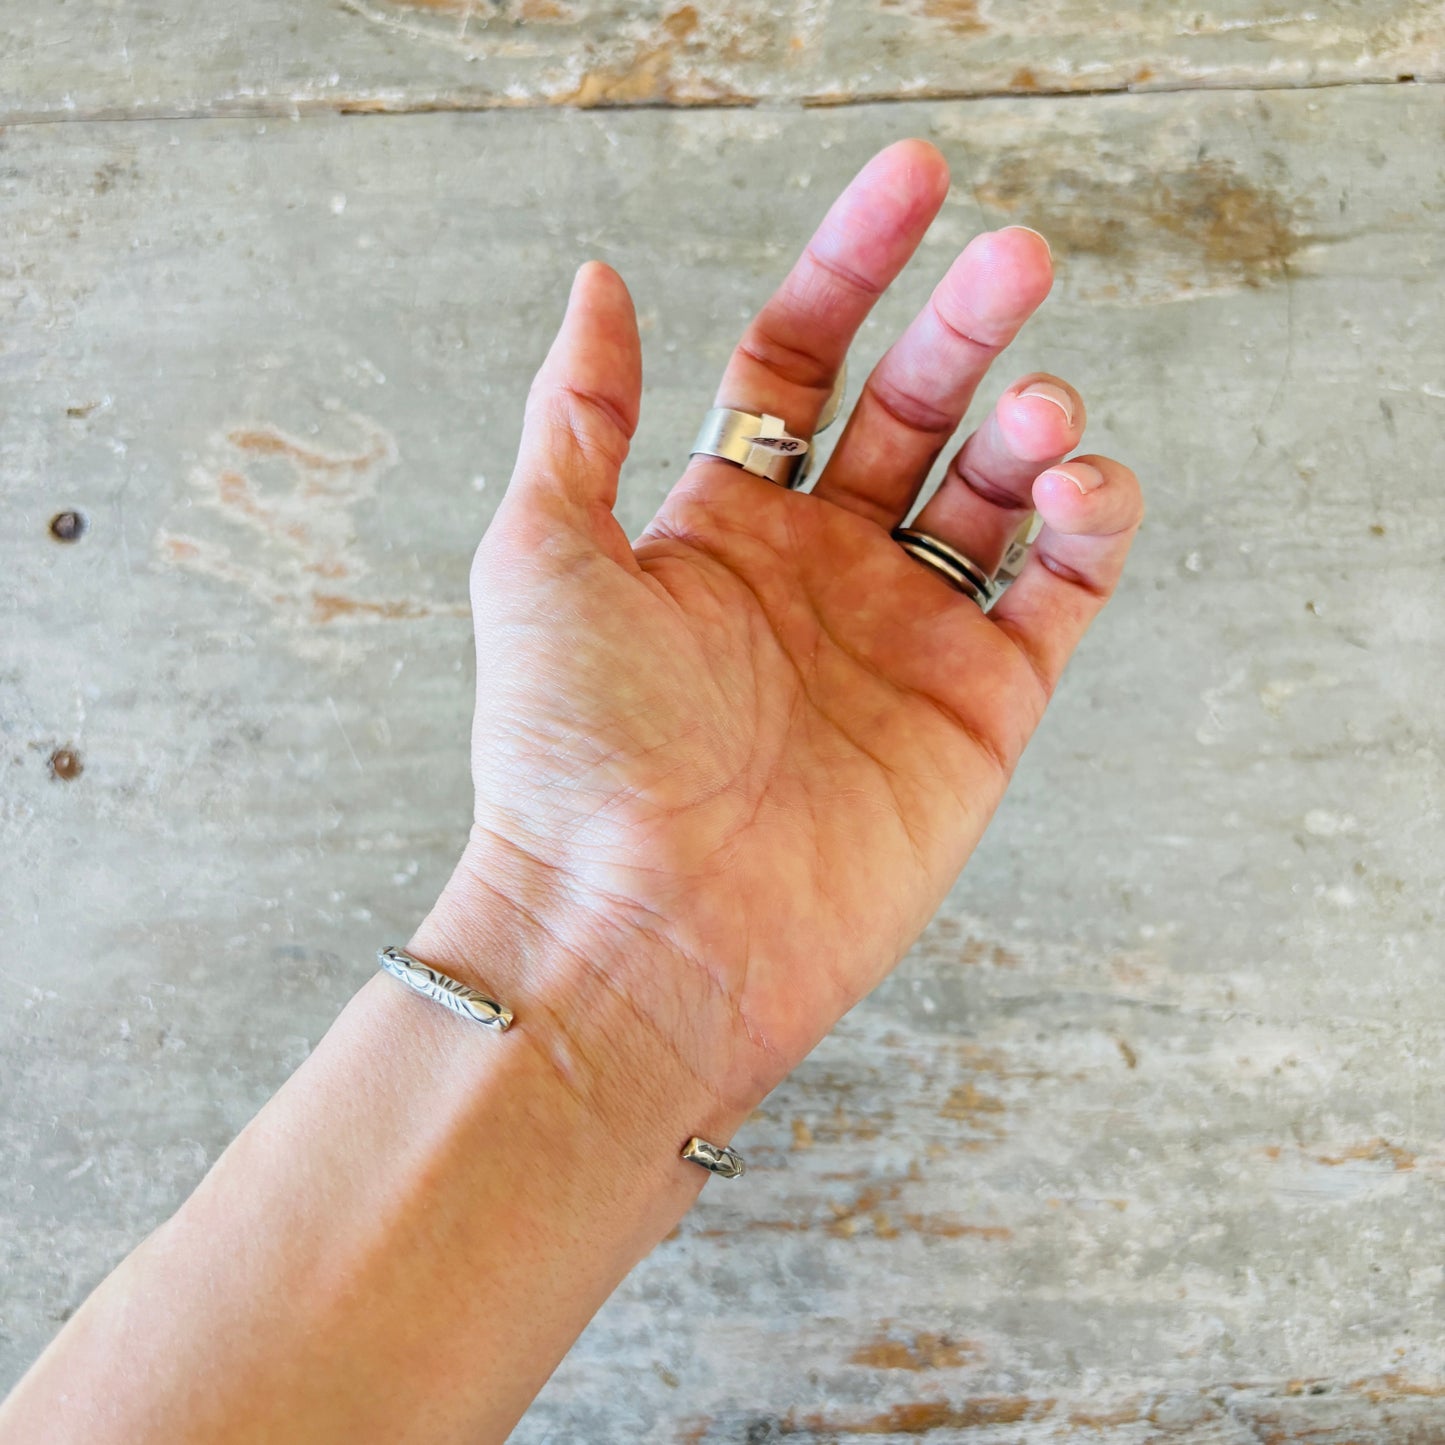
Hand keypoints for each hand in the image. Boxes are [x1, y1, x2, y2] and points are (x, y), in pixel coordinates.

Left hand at [425, 140, 1141, 1116]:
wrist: (641, 930)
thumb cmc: (571, 752)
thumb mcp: (540, 555)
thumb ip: (581, 414)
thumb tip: (600, 283)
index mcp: (722, 523)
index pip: (803, 358)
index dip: (854, 263)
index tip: (914, 178)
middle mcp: (819, 570)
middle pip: (914, 408)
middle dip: (966, 323)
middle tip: (1014, 255)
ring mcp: (904, 636)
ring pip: (998, 492)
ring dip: (1032, 424)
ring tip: (1037, 406)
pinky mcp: (979, 709)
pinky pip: (1059, 594)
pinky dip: (1088, 524)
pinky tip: (1077, 480)